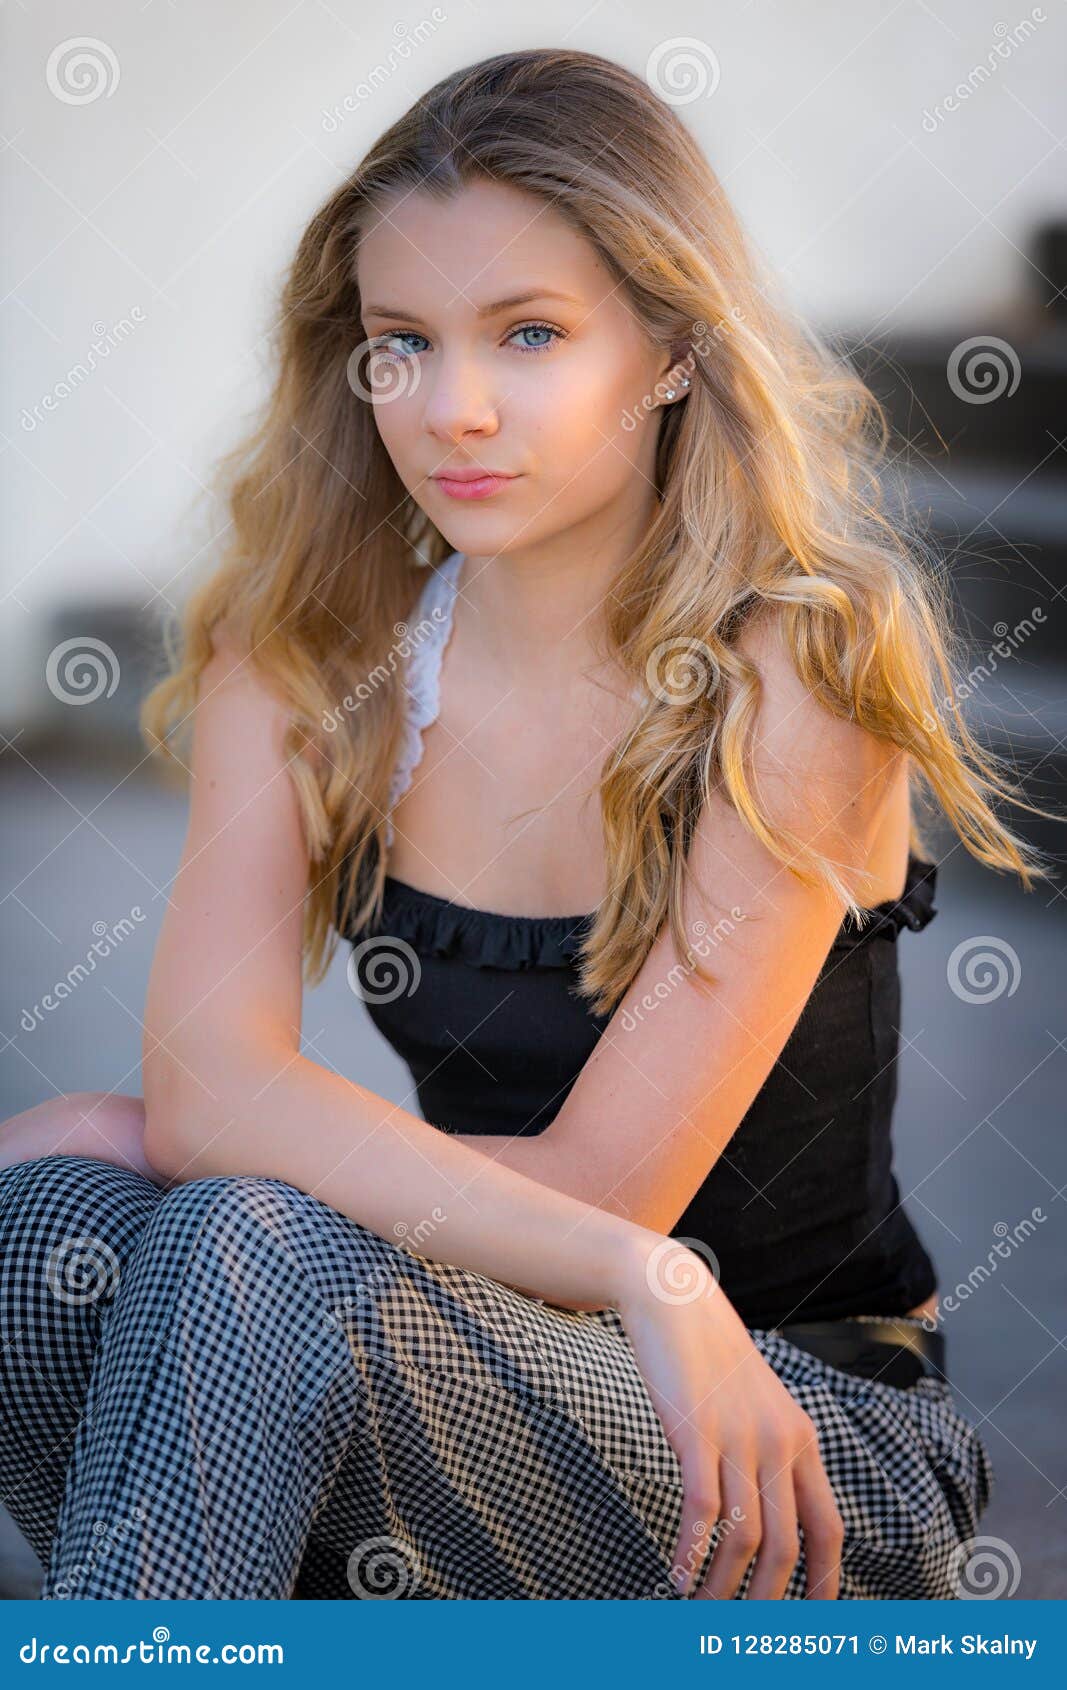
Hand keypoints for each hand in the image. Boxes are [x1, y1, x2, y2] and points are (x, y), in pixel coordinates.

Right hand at [613, 1235, 843, 1598]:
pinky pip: (703, 1509)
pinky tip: (677, 1574)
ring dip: (724, 1588)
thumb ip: (770, 1450)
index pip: (830, 1528)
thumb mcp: (757, 1403)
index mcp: (800, 1439)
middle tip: (745, 1633)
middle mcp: (779, 1442)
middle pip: (788, 1546)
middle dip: (768, 1602)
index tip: (813, 1622)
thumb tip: (770, 1512)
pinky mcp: (696, 1430)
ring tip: (700, 1611)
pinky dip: (692, 1551)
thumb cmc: (710, 1356)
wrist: (674, 1299)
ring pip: (745, 1537)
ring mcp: (738, 1437)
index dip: (827, 1583)